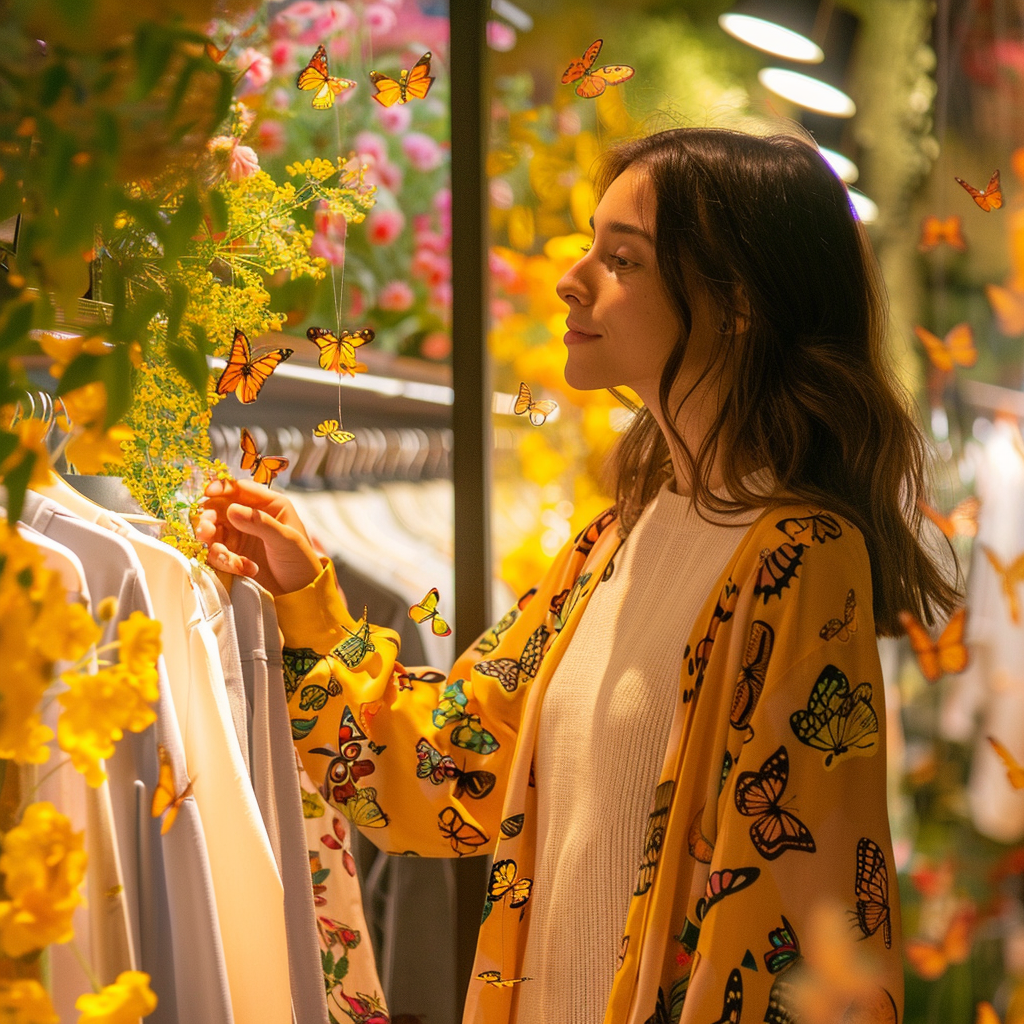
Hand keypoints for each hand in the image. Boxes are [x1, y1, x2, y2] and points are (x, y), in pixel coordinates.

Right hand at [195, 477, 322, 596]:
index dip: (222, 488)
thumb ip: (259, 524)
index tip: (208, 493)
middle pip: (218, 509)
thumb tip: (231, 509)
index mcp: (269, 505)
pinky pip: (216, 553)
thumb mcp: (285, 540)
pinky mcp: (232, 555)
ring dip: (215, 546)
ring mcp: (239, 536)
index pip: (240, 489)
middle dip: (209, 520)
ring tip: (230, 560)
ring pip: (213, 532)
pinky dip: (225, 562)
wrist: (299, 593)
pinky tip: (247, 570)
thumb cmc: (301, 562)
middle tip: (207, 532)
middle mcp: (250, 517)